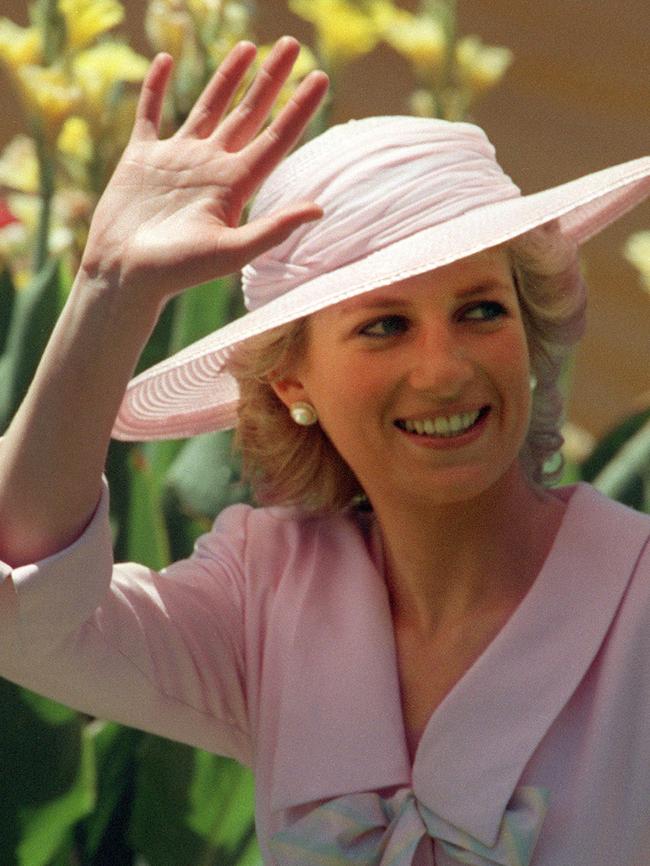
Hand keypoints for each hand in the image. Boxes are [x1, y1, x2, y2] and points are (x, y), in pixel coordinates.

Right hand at [80, 38, 328, 303]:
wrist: (125, 276)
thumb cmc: (177, 272)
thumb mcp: (231, 252)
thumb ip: (274, 230)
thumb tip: (320, 209)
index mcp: (234, 185)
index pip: (276, 138)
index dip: (299, 108)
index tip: (320, 76)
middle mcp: (211, 167)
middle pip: (249, 113)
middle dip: (271, 79)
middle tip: (291, 44)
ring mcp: (177, 160)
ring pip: (208, 106)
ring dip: (228, 77)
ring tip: (248, 47)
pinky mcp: (142, 158)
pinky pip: (151, 113)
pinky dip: (156, 87)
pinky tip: (165, 61)